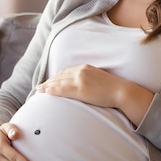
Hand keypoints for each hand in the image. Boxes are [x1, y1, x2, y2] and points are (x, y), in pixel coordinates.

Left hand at [36, 64, 153, 125]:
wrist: (121, 91)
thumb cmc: (112, 88)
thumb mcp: (98, 78)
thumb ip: (88, 79)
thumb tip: (81, 85)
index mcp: (85, 68)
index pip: (66, 72)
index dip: (55, 77)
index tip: (48, 82)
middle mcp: (81, 71)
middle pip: (60, 76)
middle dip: (48, 82)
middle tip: (39, 87)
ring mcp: (80, 80)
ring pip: (59, 82)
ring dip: (47, 86)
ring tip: (39, 91)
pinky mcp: (81, 89)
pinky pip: (63, 90)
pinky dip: (53, 90)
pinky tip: (47, 92)